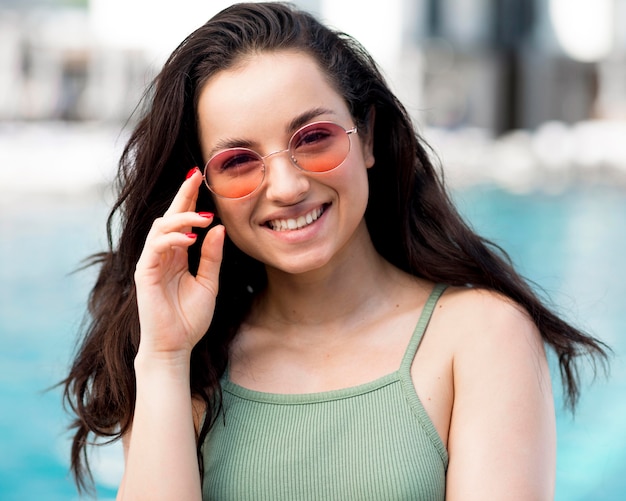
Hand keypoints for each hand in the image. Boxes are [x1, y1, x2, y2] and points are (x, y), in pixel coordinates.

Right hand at [134, 168, 224, 358]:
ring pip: (161, 227)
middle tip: (196, 176)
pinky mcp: (145, 273)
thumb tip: (219, 228)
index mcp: (177, 255)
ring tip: (204, 217)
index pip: (182, 221)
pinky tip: (191, 238)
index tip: (200, 177)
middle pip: (169, 216)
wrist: (175, 346)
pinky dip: (173, 239)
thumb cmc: (190, 318)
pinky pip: (155, 247)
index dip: (190, 199)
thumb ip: (212, 256)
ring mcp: (151, 262)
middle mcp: (163, 255)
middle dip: (182, 195)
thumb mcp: (209, 282)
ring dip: (182, 218)